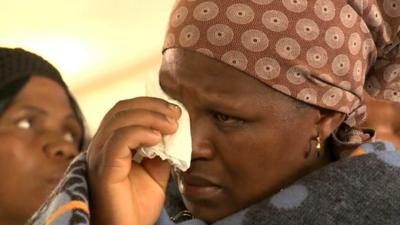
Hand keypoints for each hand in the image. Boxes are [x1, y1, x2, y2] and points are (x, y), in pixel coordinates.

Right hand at [87, 97, 180, 224]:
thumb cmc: (137, 205)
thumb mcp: (156, 172)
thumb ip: (161, 151)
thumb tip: (172, 131)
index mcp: (112, 144)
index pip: (125, 110)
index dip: (150, 105)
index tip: (175, 111)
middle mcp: (101, 146)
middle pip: (121, 109)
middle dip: (152, 106)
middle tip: (176, 114)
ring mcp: (100, 157)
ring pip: (119, 120)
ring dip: (150, 117)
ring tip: (171, 125)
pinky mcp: (104, 169)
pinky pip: (118, 141)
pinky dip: (139, 132)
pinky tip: (157, 138)